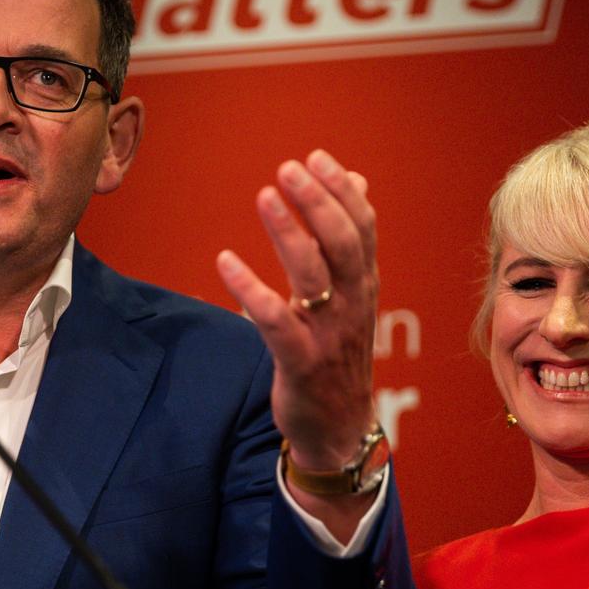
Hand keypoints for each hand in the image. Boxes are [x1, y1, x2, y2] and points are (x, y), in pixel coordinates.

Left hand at [216, 150, 377, 472]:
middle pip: (342, 243)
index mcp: (365, 286)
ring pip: (312, 275)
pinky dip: (249, 289)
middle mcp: (353, 305)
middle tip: (288, 168)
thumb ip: (352, 243)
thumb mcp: (353, 297)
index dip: (342, 191)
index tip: (316, 158)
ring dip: (287, 232)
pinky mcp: (299, 362)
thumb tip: (358, 182)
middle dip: (317, 201)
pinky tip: (224, 261)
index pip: (363, 228)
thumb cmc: (338, 355)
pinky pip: (274, 321)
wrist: (339, 430)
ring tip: (264, 196)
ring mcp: (327, 334)